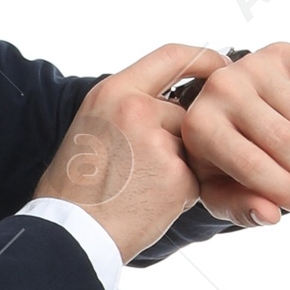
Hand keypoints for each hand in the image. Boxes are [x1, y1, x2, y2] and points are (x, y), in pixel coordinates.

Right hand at [32, 41, 215, 260]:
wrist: (70, 234)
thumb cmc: (75, 187)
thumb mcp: (91, 126)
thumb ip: (128, 108)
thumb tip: (172, 102)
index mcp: (113, 92)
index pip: (171, 55)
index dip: (203, 59)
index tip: (219, 66)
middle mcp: (136, 110)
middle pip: (182, 113)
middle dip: (175, 139)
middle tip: (142, 169)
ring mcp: (158, 142)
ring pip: (189, 147)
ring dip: (176, 167)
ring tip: (138, 188)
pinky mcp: (177, 176)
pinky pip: (194, 178)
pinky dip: (178, 194)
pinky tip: (147, 204)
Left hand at [178, 41, 289, 225]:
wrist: (224, 113)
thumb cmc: (221, 160)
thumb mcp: (220, 192)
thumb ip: (242, 208)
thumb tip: (271, 215)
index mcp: (199, 126)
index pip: (252, 165)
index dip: (284, 190)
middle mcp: (222, 87)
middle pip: (284, 139)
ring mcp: (252, 65)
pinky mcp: (281, 52)